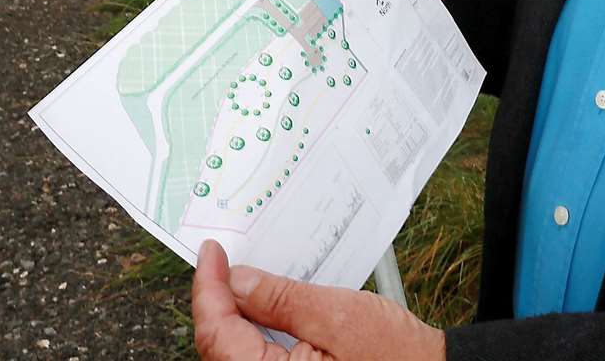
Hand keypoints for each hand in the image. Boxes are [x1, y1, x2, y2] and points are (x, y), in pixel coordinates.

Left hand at [192, 239, 444, 359]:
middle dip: (217, 302)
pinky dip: (252, 336)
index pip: (217, 332)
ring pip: (234, 354)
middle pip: (219, 346)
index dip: (208, 288)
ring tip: (238, 280)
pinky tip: (261, 311)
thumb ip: (281, 299)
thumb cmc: (395, 356)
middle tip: (220, 260)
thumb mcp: (337, 314)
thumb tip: (238, 280)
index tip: (210, 253)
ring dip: (232, 319)